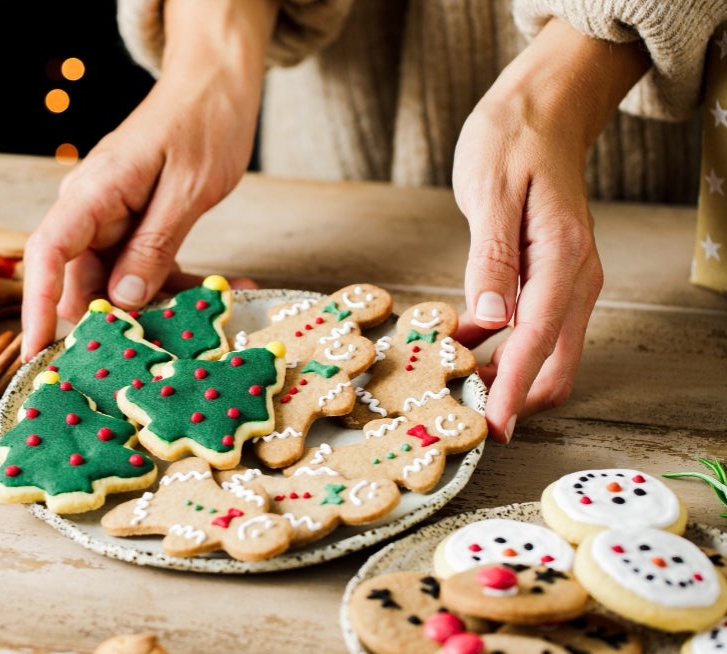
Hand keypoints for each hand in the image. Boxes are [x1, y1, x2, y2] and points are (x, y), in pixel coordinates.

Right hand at [20, 0, 277, 359]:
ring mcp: (113, 218)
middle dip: (115, 321)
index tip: (37, 351)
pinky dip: (178, 283)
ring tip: (210, 318)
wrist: (217, 82)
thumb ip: (154, 244)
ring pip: (119, 281)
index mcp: (94, 192)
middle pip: (83, 279)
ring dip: (161, 305)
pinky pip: (146, 266)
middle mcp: (93, 208)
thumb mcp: (188, 188)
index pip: (47, 253)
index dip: (37, 305)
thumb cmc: (204, 121)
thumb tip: (123, 298)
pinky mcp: (137, 225)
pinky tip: (222, 292)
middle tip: (158, 355)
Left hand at [452, 18, 648, 442]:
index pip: (539, 341)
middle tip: (462, 418)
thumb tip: (492, 322)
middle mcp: (576, 277)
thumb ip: (491, 259)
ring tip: (454, 390)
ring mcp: (567, 280)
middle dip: (515, 398)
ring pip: (547, 353)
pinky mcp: (550, 278)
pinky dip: (505, 352)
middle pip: (555, 363)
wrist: (542, 108)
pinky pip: (534, 331)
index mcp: (563, 258)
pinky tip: (462, 351)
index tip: (491, 429)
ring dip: (508, 378)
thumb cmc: (512, 141)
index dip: (513, 390)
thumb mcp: (491, 193)